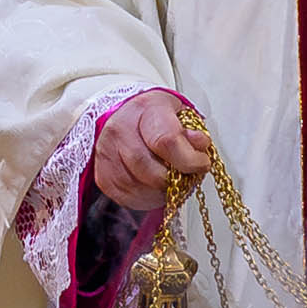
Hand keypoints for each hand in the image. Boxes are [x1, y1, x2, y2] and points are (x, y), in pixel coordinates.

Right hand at [86, 90, 212, 211]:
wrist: (123, 117)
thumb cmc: (155, 116)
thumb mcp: (179, 112)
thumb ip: (192, 129)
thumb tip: (199, 145)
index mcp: (145, 110)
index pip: (166, 141)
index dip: (189, 159)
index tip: (202, 163)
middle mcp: (120, 130)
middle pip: (151, 170)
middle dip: (175, 179)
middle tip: (186, 175)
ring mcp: (107, 155)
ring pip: (140, 188)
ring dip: (162, 191)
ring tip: (171, 180)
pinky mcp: (103, 176)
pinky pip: (128, 197)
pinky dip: (148, 197)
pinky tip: (155, 187)